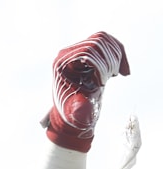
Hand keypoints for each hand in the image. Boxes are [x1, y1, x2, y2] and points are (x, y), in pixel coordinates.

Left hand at [44, 31, 129, 151]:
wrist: (73, 110)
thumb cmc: (73, 111)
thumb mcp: (76, 112)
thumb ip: (79, 109)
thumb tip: (81, 108)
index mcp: (61, 63)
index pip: (87, 52)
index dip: (102, 65)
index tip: (104, 83)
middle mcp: (67, 53)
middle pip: (96, 42)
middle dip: (109, 61)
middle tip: (110, 79)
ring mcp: (77, 49)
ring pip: (103, 39)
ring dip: (115, 57)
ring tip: (113, 75)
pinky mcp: (87, 51)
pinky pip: (106, 42)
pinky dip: (119, 54)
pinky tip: (123, 71)